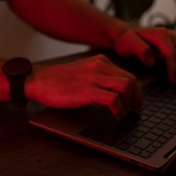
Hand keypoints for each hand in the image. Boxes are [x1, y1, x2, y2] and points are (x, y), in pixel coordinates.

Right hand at [27, 54, 141, 115]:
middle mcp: (100, 67)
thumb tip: (112, 91)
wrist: (38, 80)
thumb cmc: (56, 80)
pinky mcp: (88, 90)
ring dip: (129, 102)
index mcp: (99, 62)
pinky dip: (118, 108)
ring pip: (126, 86)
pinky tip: (114, 114)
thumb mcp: (82, 72)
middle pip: (131, 79)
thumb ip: (97, 77)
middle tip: (135, 110)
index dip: (135, 90)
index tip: (134, 101)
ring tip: (124, 112)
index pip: (126, 74)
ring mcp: (94, 78)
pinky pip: (113, 98)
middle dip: (137, 97)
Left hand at [113, 27, 175, 82]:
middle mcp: (170, 34)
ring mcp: (174, 37)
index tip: (172, 81)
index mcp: (159, 35)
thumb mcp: (128, 43)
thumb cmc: (125, 41)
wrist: (124, 34)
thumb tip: (153, 61)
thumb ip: (140, 50)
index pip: (171, 53)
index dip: (173, 68)